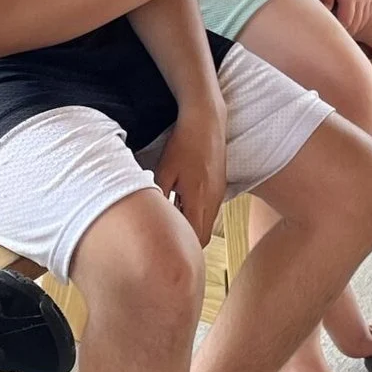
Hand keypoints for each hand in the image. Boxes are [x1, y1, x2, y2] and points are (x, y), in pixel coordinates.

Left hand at [153, 99, 226, 246]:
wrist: (206, 122)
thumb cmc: (183, 144)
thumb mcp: (164, 170)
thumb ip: (159, 197)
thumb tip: (150, 218)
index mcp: (198, 199)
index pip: (195, 238)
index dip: (183, 248)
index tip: (167, 249)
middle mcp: (213, 201)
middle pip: (204, 236)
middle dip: (188, 243)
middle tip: (167, 240)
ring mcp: (219, 194)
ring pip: (208, 224)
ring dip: (193, 227)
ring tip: (173, 220)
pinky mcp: (220, 187)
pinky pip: (211, 211)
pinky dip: (198, 215)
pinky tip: (182, 203)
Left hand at [315, 0, 371, 36]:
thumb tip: (325, 10)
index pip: (346, 19)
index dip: (340, 29)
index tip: (332, 34)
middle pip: (358, 20)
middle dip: (350, 31)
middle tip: (340, 37)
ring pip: (366, 14)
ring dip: (358, 25)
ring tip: (349, 32)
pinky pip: (371, 6)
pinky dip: (365, 16)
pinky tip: (359, 20)